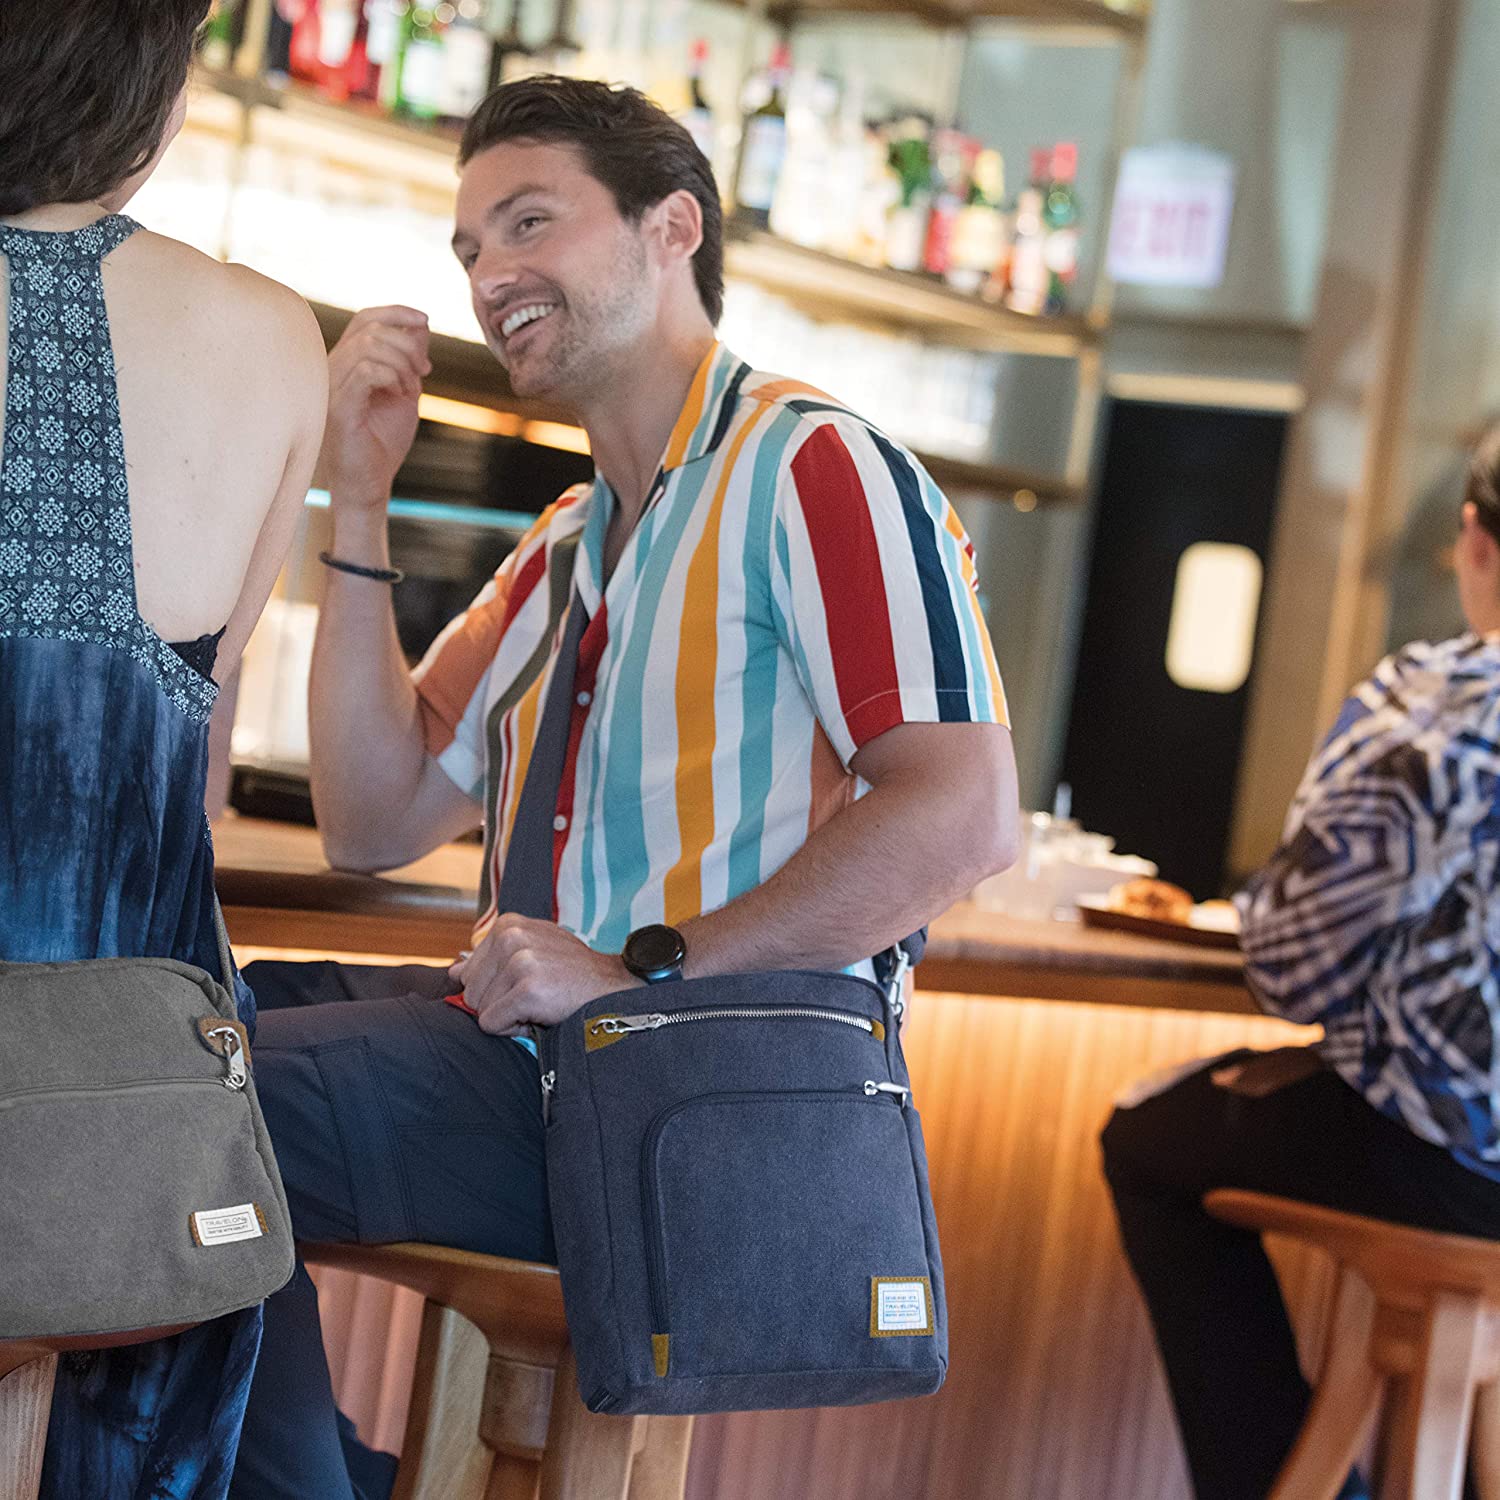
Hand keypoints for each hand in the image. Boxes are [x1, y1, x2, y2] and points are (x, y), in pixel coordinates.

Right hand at [321, 306, 431, 513]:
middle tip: (424, 371)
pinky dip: (392, 377)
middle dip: (408, 345)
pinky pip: (366, 371)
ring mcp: (330, 385)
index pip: (365, 318)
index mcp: (345, 361)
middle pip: (371, 328)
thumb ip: (409, 359)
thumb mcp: (404, 391)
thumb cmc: (382, 440)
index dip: (396, 312)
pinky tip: (399, 395)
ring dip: (402, 365)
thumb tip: (421, 324)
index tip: (425, 321)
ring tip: (410, 390)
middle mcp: (332, 367)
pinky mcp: (338, 405)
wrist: (370, 482)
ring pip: (369, 346)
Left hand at [450, 915, 639, 1034]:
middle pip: (470, 992)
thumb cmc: (571, 976)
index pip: (467, 973)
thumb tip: (454, 972)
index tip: (527, 983)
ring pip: (480, 1010)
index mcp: (507, 925)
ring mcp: (519, 961)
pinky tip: (541, 1014)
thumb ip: (491, 959)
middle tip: (536, 995)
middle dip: (499, 1003)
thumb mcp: (531, 953)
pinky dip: (515, 1029)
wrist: (613, 988)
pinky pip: (492, 1025)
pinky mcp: (527, 989)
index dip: (495, 988)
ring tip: (541, 1003)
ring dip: (509, 1016)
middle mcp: (510, 937)